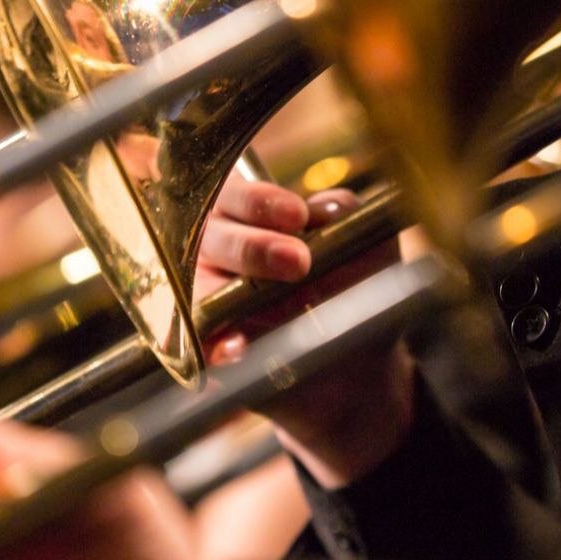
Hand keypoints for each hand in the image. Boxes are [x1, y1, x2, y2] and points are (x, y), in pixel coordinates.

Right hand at [198, 174, 414, 487]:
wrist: (354, 364)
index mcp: (245, 213)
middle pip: (210, 236)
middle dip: (253, 247)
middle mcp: (215, 249)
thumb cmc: (352, 288)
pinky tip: (240, 347)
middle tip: (298, 261)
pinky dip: (217, 344)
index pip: (236, 195)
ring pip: (198, 286)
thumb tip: (331, 208)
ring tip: (281, 307)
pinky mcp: (203, 344)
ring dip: (233, 293)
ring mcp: (203, 297)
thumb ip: (347, 215)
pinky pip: (197, 341)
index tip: (298, 216)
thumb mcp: (363, 243)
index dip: (261, 202)